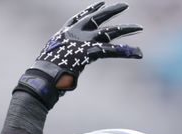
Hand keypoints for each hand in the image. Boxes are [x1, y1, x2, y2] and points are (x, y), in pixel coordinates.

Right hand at [16, 2, 142, 108]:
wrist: (42, 78)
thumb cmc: (45, 76)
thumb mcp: (54, 63)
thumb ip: (65, 61)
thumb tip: (69, 74)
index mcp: (64, 34)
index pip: (79, 17)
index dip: (91, 10)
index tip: (101, 3)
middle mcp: (74, 33)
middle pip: (97, 18)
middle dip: (111, 10)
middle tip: (124, 5)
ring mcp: (82, 41)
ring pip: (109, 32)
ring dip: (126, 30)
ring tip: (140, 27)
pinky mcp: (90, 52)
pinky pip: (112, 51)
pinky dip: (126, 52)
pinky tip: (138, 52)